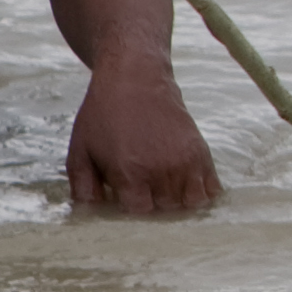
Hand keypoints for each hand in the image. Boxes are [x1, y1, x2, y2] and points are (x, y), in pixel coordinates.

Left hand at [68, 66, 219, 213]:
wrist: (134, 78)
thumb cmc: (102, 115)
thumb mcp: (80, 150)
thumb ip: (82, 186)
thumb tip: (90, 212)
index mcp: (130, 172)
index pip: (140, 214)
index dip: (132, 209)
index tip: (125, 198)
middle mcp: (161, 170)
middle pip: (166, 210)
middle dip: (154, 205)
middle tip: (143, 190)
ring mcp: (185, 161)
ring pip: (191, 203)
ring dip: (178, 201)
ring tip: (162, 188)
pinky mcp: (201, 152)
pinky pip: (212, 188)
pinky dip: (202, 192)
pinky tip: (186, 186)